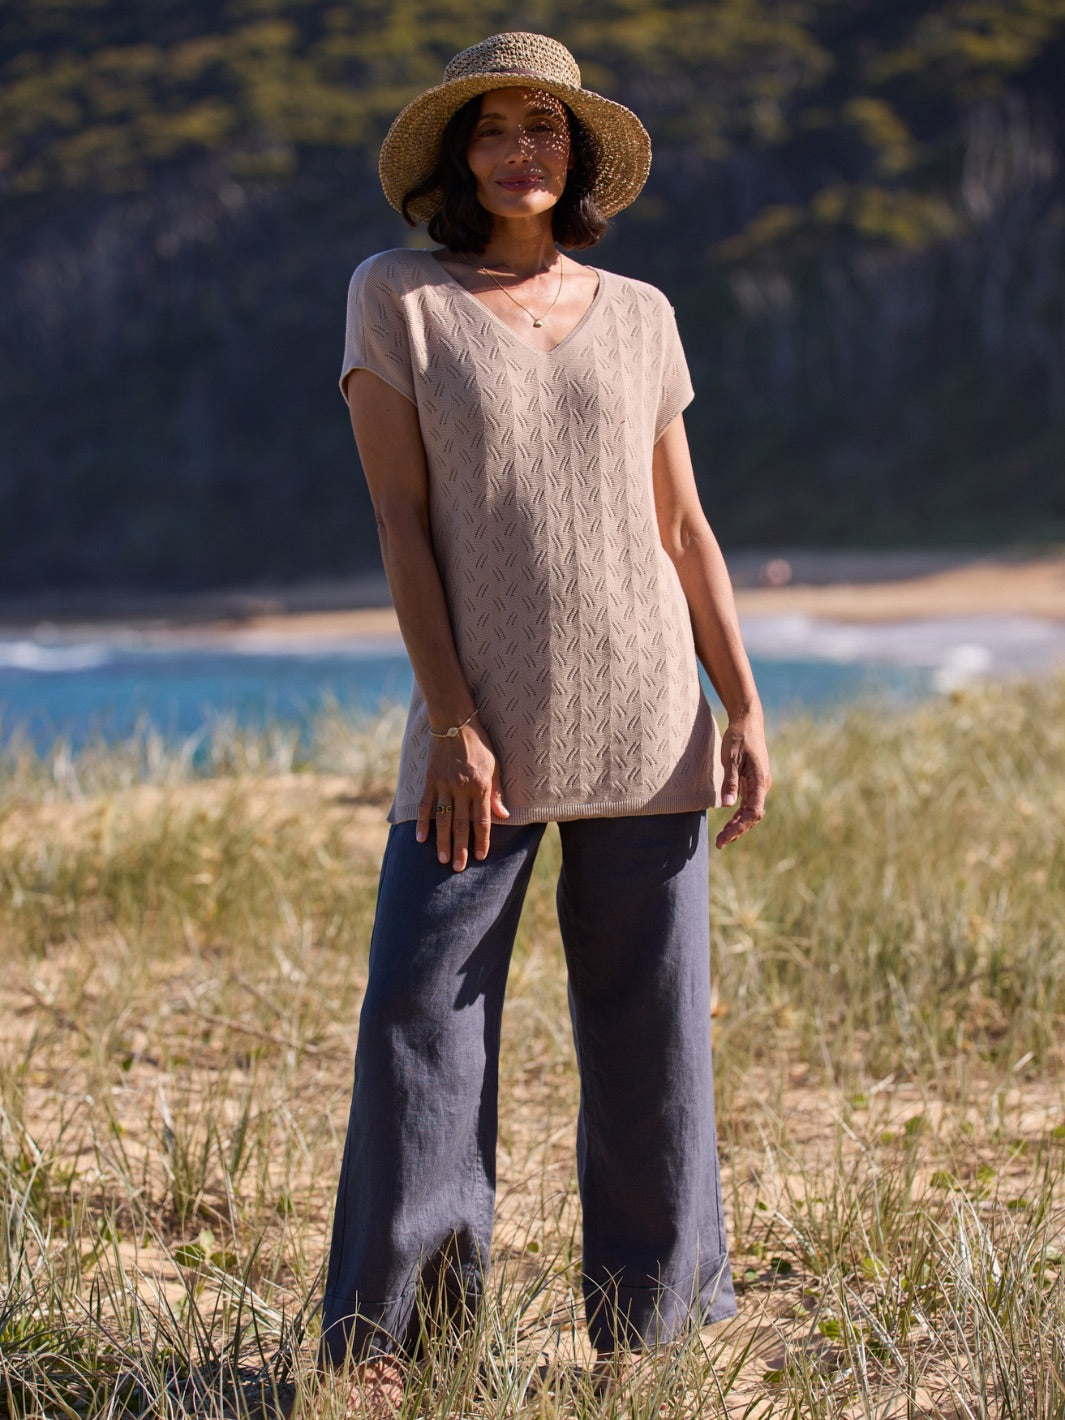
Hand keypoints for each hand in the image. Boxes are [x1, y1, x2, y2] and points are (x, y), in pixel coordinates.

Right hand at [416, 719, 508, 870]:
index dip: (481, 840)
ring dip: (442, 841)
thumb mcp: (495, 765)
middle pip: (460, 824)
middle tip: (458, 867)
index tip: (480, 856)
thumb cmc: (479, 742)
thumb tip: (504, 816)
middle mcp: (462, 788)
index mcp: (480, 786)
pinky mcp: (430, 780)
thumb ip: (496, 792)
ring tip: (442, 859)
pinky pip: (426, 805)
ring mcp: (444, 785)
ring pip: (442, 819)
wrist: (454, 721)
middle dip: (460, 848)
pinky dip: (423, 822)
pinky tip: (421, 838)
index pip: (482, 820)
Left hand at [715, 712, 770, 848]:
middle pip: (752, 816)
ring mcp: (759, 784)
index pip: (753, 812)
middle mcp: (763, 785)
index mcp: (760, 781)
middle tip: (720, 843)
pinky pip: (748, 802)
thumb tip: (727, 806)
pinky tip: (729, 823)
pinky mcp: (753, 781)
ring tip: (723, 838)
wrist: (748, 721)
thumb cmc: (739, 737)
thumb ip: (730, 782)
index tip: (725, 837)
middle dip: (737, 830)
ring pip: (750, 811)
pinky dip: (739, 814)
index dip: (740, 827)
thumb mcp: (731, 759)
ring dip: (738, 825)